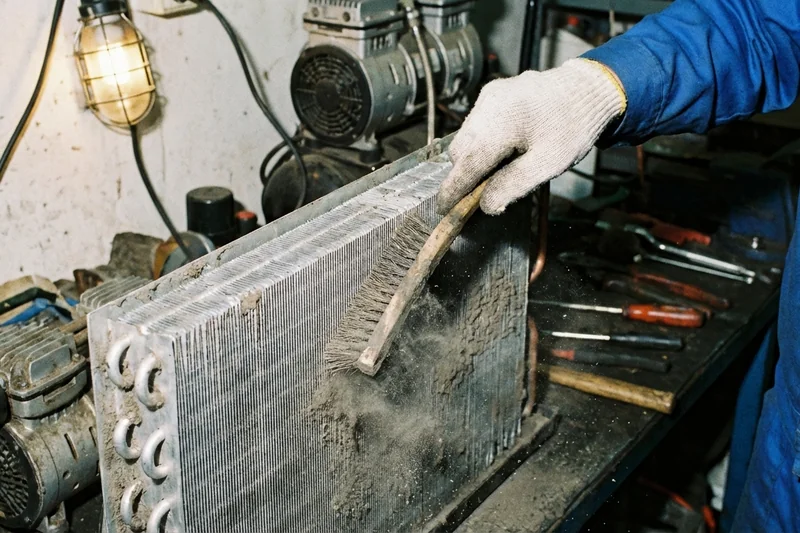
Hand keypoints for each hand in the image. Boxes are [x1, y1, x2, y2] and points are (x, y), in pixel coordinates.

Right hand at [437, 59, 625, 214]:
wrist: (589, 89)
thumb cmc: (572, 128)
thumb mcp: (548, 164)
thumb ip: (513, 185)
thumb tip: (485, 205)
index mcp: (500, 123)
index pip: (466, 165)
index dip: (453, 190)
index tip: (444, 209)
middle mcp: (488, 106)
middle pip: (460, 151)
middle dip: (464, 174)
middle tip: (480, 194)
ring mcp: (488, 97)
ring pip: (465, 137)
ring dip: (473, 158)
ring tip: (498, 170)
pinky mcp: (492, 93)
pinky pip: (475, 124)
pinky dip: (481, 141)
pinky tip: (502, 150)